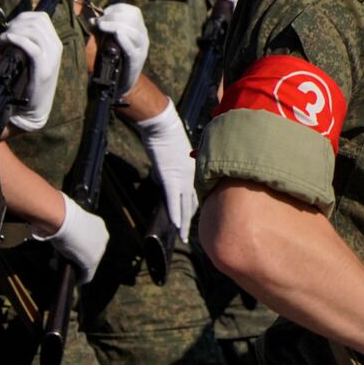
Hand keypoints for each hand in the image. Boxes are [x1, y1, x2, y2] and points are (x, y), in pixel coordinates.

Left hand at [0, 11, 62, 132]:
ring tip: (1, 41)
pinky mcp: (43, 67)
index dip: (23, 17)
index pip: (42, 17)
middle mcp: (56, 47)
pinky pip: (30, 45)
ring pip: (33, 30)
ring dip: (13, 31)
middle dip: (16, 23)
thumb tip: (10, 28)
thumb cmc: (28, 83)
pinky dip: (16, 39)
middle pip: (37, 20)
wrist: (34, 108)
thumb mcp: (30, 59)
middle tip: (3, 35)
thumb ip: (27, 44)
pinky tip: (6, 42)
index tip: (9, 27)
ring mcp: (51, 57)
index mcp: (54, 43)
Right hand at [33, 194, 109, 284]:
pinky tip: (75, 280)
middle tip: (65, 259)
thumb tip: (60, 233)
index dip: (80, 246)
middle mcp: (103, 238)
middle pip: (92, 251)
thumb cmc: (63, 217)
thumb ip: (71, 229)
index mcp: (99, 225)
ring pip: (90, 262)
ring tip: (66, 267)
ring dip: (79, 266)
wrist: (64, 221)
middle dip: (79, 256)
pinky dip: (81, 278)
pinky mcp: (92, 263)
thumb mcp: (70, 222)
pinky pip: (87, 274)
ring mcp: (99, 251)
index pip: (91, 240)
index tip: (69, 248)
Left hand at [96, 3, 148, 96]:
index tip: (103, 12)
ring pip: (133, 31)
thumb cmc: (114, 58)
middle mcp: (143, 37)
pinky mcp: (136, 61)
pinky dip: (124, 40)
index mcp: (139, 29)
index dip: (117, 8)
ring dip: (115, 25)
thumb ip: (103, 29)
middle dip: (113, 16)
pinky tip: (116, 35)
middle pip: (133, 19)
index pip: (134, 11)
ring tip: (101, 26)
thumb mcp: (109, 40)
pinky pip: (132, 49)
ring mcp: (141, 49)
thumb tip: (91, 19)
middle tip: (99, 22)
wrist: (122, 83)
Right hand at [133, 100, 197, 242]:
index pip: (200, 194)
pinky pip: (174, 200)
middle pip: (195, 203)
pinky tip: (175, 226)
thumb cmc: (169, 135)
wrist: (163, 126)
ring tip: (183, 238)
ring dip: (183, 223)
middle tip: (191, 236)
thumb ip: (177, 167)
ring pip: (186, 206)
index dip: (198, 208)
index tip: (196, 219)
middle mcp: (192, 176)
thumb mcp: (178, 153)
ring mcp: (182, 178)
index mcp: (196, 170)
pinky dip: (175, 214)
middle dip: (192, 221)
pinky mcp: (170, 178)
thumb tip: (167, 176)